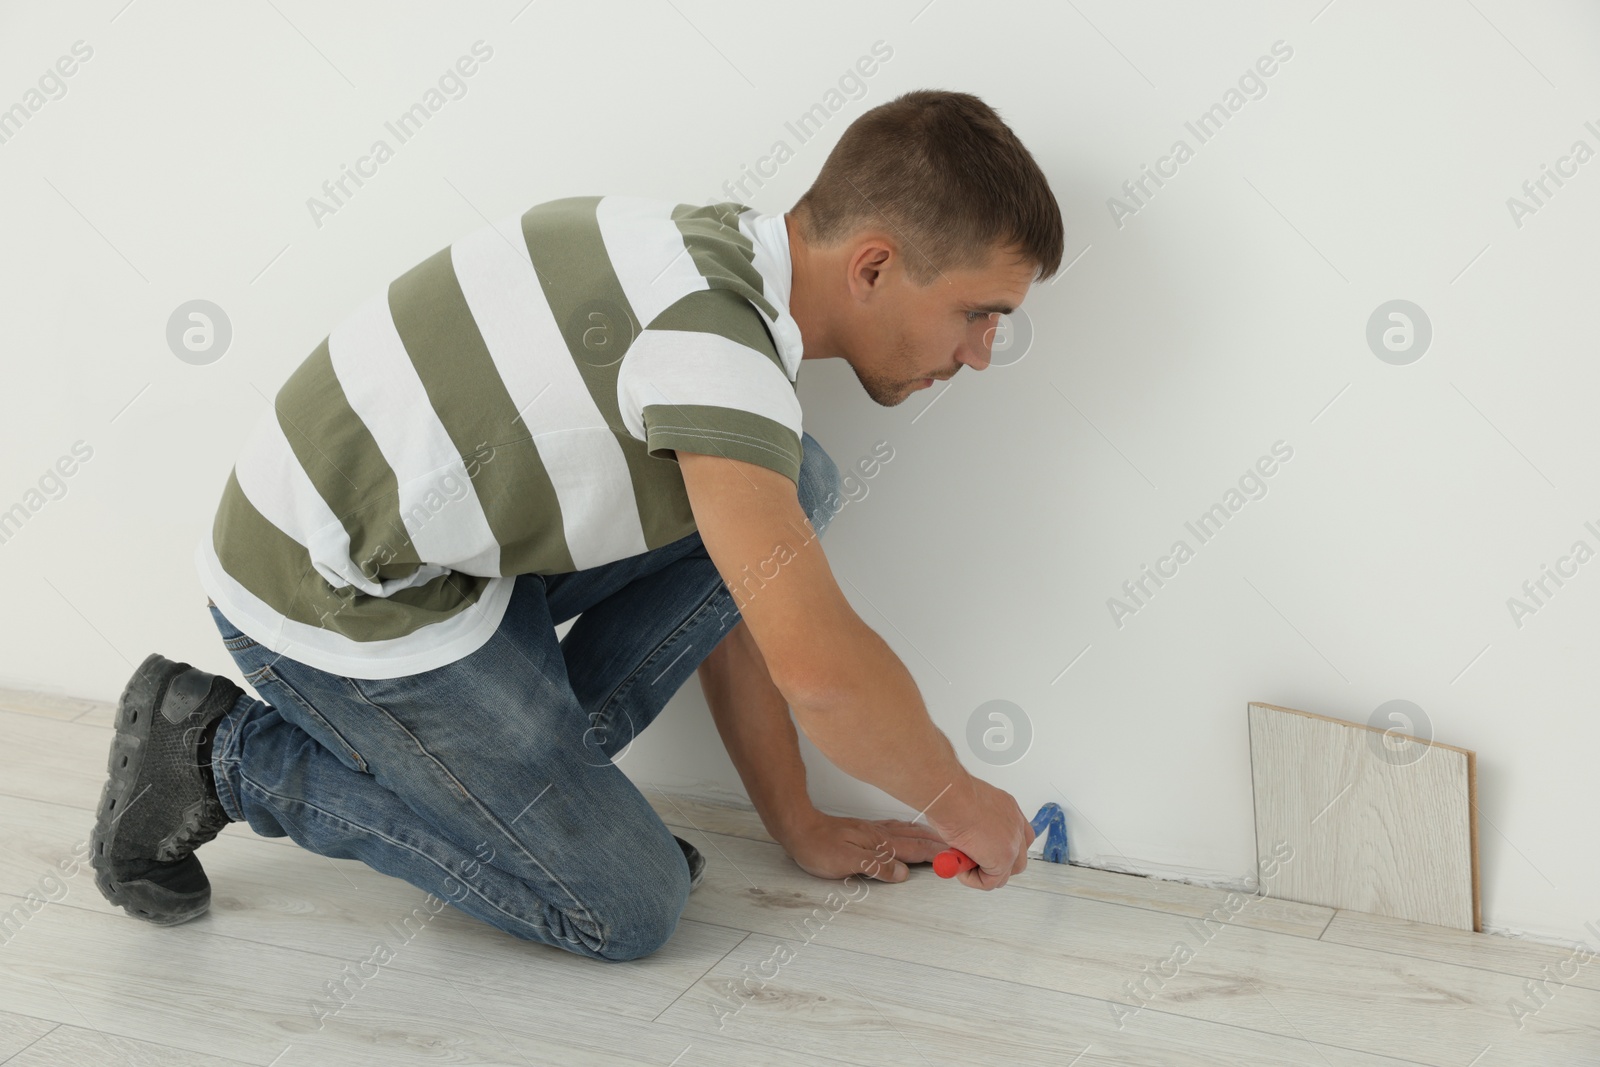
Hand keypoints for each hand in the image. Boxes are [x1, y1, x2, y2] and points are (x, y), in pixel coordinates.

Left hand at [781, 813, 949, 881]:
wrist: (800, 829)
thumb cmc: (819, 847)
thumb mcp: (846, 862)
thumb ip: (876, 867)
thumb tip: (903, 873)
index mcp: (880, 844)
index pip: (916, 850)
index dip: (939, 855)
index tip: (959, 858)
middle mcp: (881, 835)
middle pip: (919, 839)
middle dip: (942, 843)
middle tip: (963, 848)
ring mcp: (875, 830)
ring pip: (910, 831)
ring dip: (931, 835)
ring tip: (947, 838)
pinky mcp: (867, 829)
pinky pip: (898, 828)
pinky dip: (913, 829)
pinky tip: (913, 830)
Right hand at [927, 776, 1034, 889]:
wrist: (952, 796)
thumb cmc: (952, 794)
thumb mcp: (968, 805)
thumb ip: (975, 823)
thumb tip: (964, 836)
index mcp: (1008, 808)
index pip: (1018, 837)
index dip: (1000, 848)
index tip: (984, 851)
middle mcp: (1014, 825)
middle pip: (1017, 859)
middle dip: (994, 866)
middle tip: (972, 860)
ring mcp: (1012, 844)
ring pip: (1004, 874)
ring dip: (982, 874)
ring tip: (961, 861)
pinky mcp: (1002, 860)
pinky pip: (989, 882)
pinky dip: (972, 879)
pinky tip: (958, 865)